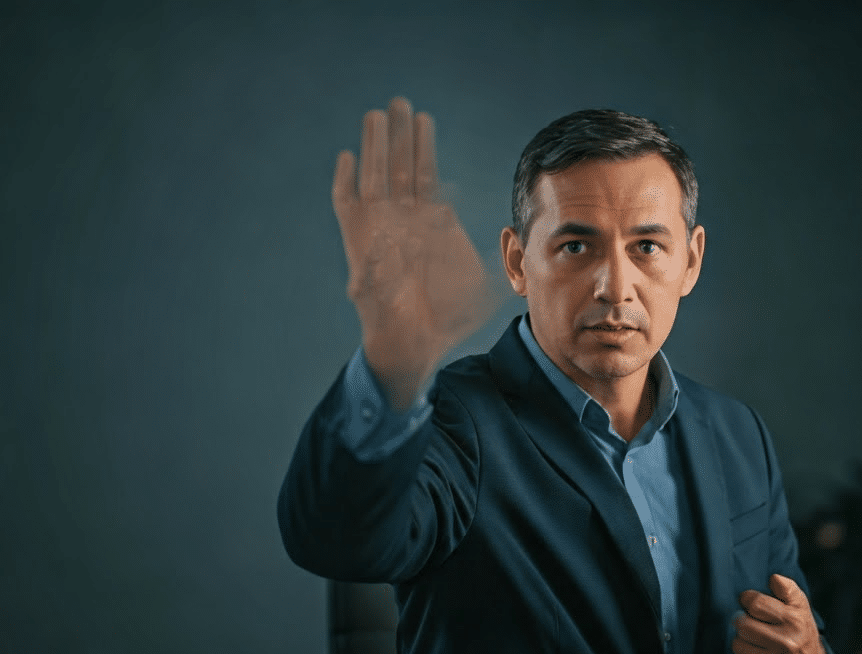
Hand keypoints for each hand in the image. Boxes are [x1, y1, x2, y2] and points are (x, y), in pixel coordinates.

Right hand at [333, 97, 503, 407]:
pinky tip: (349, 157)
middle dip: (399, 135)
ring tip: (377, 115)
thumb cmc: (447, 318)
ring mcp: (378, 229)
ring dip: (375, 146)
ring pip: (374, 176)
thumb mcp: (482, 282)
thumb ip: (496, 260)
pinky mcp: (357, 243)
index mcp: (429, 224)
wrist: (416, 342)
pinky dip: (346, 182)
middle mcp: (401, 220)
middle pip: (398, 166)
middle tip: (400, 102)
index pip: (424, 174)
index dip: (424, 147)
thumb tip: (514, 243)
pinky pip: (346, 206)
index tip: (426, 120)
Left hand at [732, 574, 830, 653]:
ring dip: (742, 642)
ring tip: (753, 642)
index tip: (749, 603)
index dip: (747, 599)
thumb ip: (786, 588)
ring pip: (738, 646)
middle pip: (743, 625)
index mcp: (795, 620)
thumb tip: (772, 578)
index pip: (755, 603)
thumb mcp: (800, 607)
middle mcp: (787, 643)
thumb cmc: (800, 632)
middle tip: (748, 624)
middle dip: (742, 622)